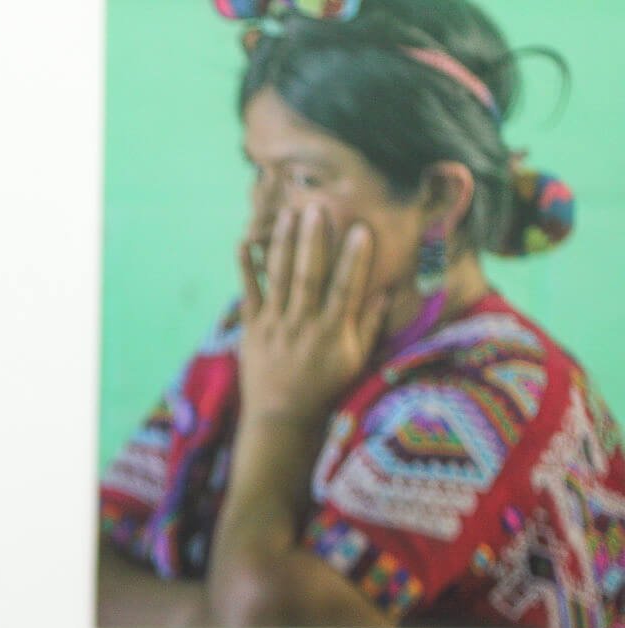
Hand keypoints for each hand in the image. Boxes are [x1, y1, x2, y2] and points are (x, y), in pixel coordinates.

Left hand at [236, 204, 388, 432]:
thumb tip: (386, 291)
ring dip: (283, 244)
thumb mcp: (355, 360)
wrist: (281, 416)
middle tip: (317, 207)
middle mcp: (303, 324)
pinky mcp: (251, 328)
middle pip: (309, 276)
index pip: (346, 288)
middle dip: (313, 241)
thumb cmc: (325, 386)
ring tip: (288, 213)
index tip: (361, 229)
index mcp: (332, 331)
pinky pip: (248, 294)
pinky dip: (246, 269)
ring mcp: (274, 325)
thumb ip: (369, 324)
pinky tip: (244, 243)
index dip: (354, 259)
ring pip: (279, 278)